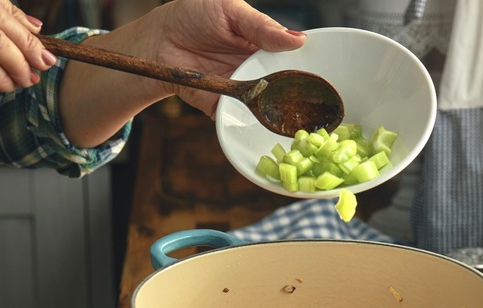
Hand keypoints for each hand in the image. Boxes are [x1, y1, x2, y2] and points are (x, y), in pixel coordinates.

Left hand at [132, 0, 306, 116]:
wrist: (155, 41)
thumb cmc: (192, 16)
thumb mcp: (230, 9)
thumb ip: (261, 25)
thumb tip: (298, 39)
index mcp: (263, 44)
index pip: (292, 56)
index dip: (309, 65)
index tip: (327, 73)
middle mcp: (256, 68)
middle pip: (284, 85)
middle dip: (297, 92)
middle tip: (317, 98)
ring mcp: (241, 89)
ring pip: (267, 105)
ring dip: (278, 110)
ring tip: (295, 113)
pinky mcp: (222, 106)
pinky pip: (239, 119)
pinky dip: (249, 123)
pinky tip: (264, 123)